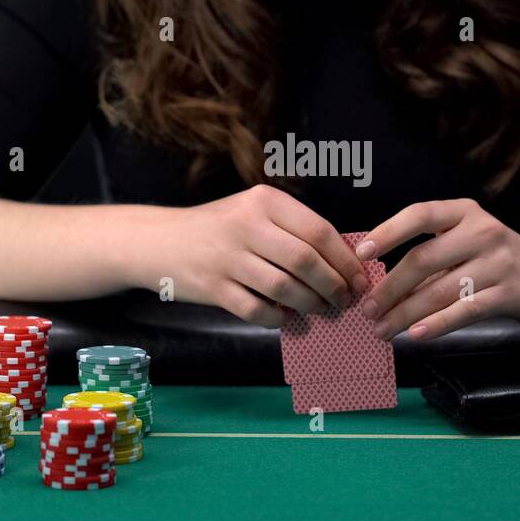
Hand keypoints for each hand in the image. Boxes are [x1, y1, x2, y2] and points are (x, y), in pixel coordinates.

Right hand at [132, 185, 367, 327]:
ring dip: (311, 304)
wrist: (160, 240)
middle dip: (334, 285)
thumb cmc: (219, 228)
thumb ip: (294, 230)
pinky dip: (278, 318)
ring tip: (322, 310)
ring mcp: (228, 257)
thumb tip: (343, 262)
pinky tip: (286, 317)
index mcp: (265, 201)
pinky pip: (257, 310)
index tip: (359, 279)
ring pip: (285, 288)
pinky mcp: (213, 287)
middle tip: (345, 300)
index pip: (319, 231)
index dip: (345, 260)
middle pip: (306, 260)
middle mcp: (247, 225)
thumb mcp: (254, 212)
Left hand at [356, 198, 519, 339]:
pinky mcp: (510, 293)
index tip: (360, 254)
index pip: (419, 214)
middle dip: (389, 288)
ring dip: (405, 314)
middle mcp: (482, 230)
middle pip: (423, 258)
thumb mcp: (469, 243)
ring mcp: (498, 261)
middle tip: (368, 310)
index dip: (387, 232)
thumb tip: (380, 282)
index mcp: (464, 212)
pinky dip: (437, 325)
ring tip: (383, 330)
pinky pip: (465, 311)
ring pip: (439, 290)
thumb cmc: (500, 261)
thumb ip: (433, 254)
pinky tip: (416, 336)